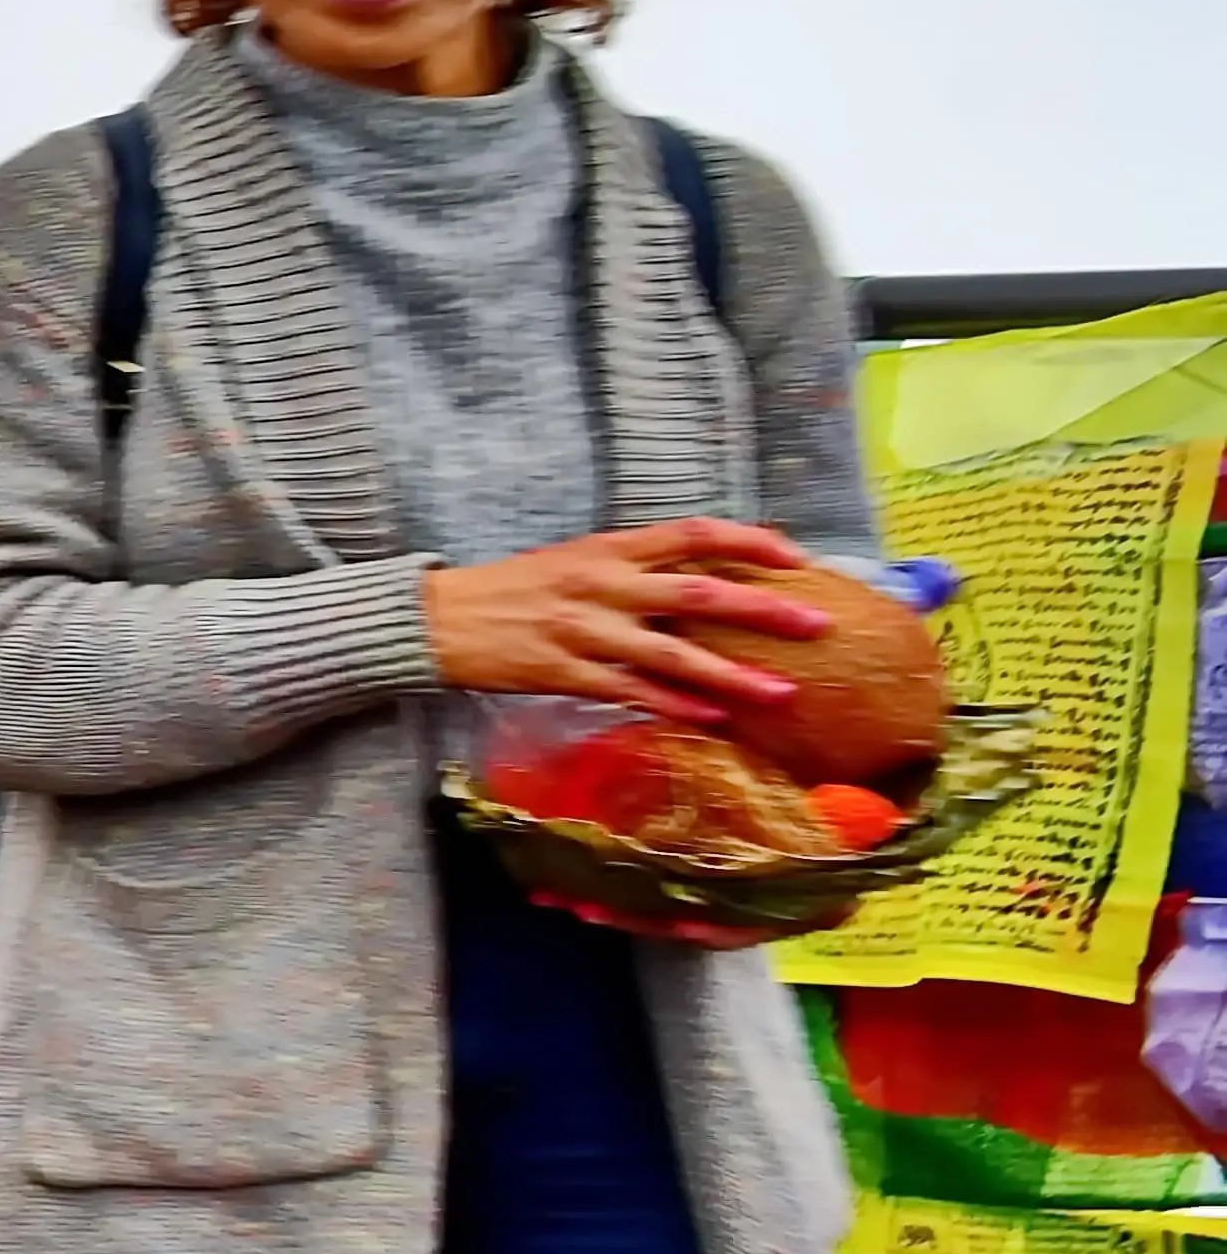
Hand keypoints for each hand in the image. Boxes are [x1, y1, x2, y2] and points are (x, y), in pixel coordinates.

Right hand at [420, 519, 824, 717]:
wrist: (435, 618)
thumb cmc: (512, 589)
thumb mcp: (574, 561)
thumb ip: (635, 568)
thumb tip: (707, 578)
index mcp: (607, 548)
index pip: (693, 534)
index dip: (749, 542)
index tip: (797, 558)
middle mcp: (602, 584)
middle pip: (698, 593)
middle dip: (763, 609)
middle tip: (817, 623)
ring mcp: (583, 631)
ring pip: (672, 653)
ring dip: (733, 675)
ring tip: (784, 694)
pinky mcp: (562, 672)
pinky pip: (631, 692)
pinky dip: (676, 707)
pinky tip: (715, 720)